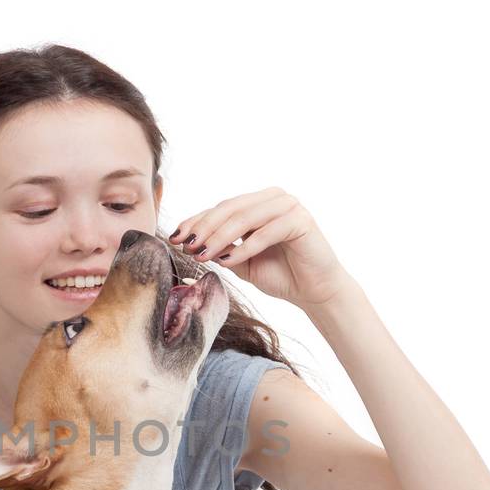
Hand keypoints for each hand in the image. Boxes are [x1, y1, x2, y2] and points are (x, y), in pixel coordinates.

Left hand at [169, 187, 353, 308]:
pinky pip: (266, 232)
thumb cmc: (280, 275)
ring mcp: (289, 206)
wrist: (314, 292)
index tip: (175, 237)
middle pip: (230, 209)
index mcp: (258, 203)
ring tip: (201, 255)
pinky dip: (245, 247)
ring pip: (245, 218)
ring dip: (220, 237)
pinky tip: (229, 262)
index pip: (222, 208)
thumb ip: (221, 249)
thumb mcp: (241, 262)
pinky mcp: (301, 220)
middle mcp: (273, 198)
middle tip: (186, 245)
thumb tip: (189, 242)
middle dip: (204, 228)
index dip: (197, 221)